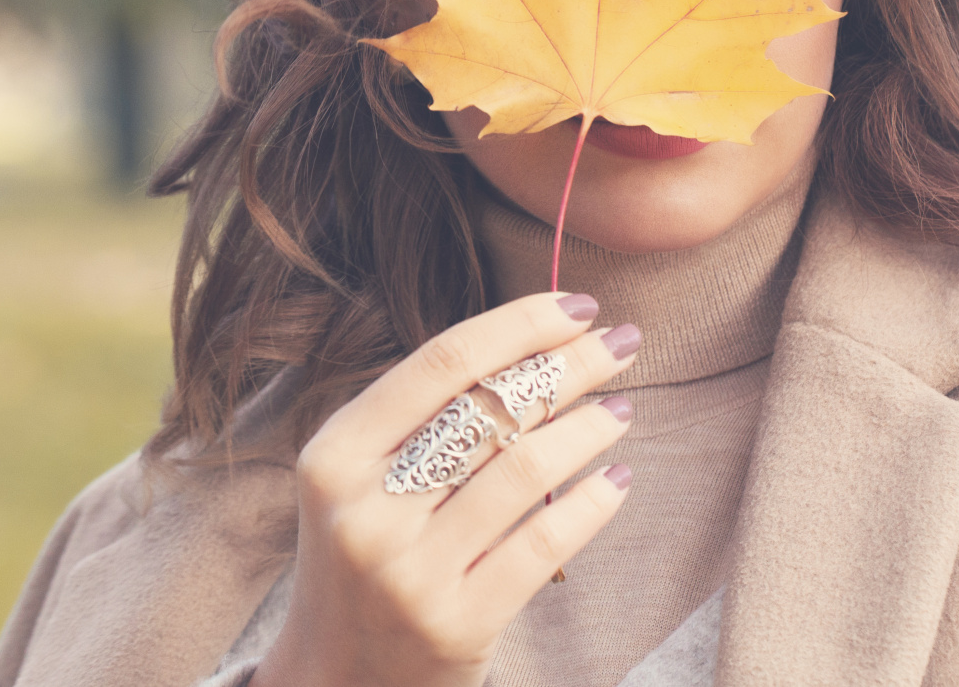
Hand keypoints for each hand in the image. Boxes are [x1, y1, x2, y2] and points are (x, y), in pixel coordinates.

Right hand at [250, 292, 640, 686]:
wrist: (337, 678)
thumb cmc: (366, 551)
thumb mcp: (361, 476)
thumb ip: (423, 413)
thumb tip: (537, 338)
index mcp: (336, 455)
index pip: (444, 361)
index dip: (522, 323)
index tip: (580, 308)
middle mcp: (367, 511)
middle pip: (492, 409)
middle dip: (571, 364)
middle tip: (623, 341)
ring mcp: (411, 572)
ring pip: (527, 470)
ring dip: (591, 426)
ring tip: (623, 406)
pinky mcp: (457, 624)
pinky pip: (545, 543)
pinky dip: (594, 501)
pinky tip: (619, 477)